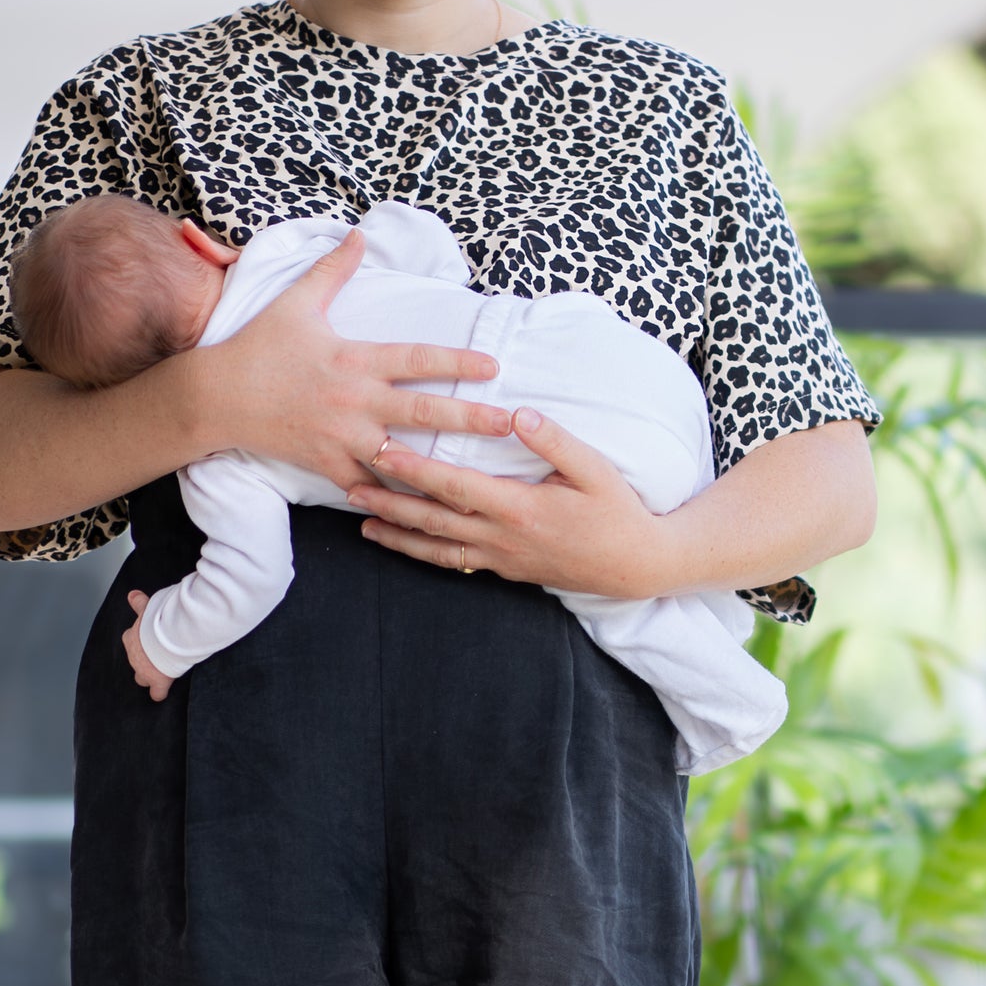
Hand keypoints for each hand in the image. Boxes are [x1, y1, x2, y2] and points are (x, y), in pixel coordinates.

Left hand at [123, 589, 175, 702]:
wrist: (168, 635)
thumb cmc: (159, 620)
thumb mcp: (147, 607)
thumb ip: (139, 602)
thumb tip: (132, 594)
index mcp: (132, 638)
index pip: (131, 641)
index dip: (140, 643)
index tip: (148, 642)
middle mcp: (134, 657)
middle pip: (135, 662)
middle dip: (143, 661)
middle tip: (155, 657)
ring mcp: (145, 672)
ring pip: (142, 678)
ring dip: (148, 676)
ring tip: (159, 673)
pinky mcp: (157, 682)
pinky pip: (156, 693)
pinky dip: (159, 693)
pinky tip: (161, 693)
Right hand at [197, 226, 514, 491]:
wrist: (216, 397)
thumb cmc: (259, 346)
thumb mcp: (297, 302)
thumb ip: (333, 270)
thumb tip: (359, 234)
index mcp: (354, 360)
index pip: (417, 360)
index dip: (457, 363)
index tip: (494, 367)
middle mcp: (354, 401)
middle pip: (422, 413)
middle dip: (469, 418)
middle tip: (509, 424)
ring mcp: (341, 437)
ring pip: (401, 458)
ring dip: (441, 469)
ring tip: (479, 479)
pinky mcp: (325, 464)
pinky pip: (366, 486)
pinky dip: (393, 497)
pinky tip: (425, 510)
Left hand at [344, 406, 674, 599]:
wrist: (636, 566)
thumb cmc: (618, 512)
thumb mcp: (595, 470)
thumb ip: (555, 442)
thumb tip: (519, 413)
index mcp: (520, 509)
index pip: (454, 486)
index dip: (415, 470)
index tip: (381, 452)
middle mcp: (502, 538)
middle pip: (433, 520)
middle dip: (389, 503)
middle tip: (349, 489)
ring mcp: (501, 560)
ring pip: (436, 549)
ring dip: (397, 534)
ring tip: (362, 522)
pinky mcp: (505, 571)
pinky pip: (454, 564)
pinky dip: (423, 554)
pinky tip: (404, 545)